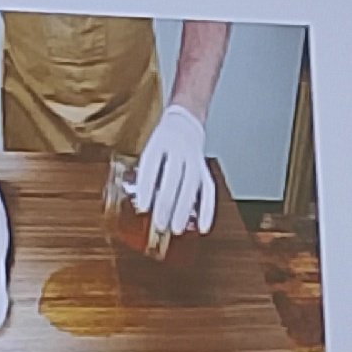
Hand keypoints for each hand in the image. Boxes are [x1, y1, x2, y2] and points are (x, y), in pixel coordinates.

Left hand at [129, 104, 215, 236]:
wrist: (185, 123)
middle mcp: (179, 150)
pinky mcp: (204, 169)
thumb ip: (145, 175)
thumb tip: (142, 206)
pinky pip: (208, 189)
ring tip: (176, 229)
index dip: (148, 187)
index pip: (152, 165)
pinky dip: (207, 210)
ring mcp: (194, 160)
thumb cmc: (162, 145)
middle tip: (159, 224)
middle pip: (173, 178)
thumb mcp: (149, 152)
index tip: (143, 207)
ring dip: (184, 209)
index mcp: (159, 143)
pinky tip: (203, 227)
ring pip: (191, 185)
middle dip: (166, 203)